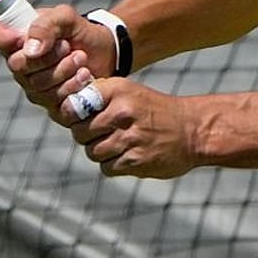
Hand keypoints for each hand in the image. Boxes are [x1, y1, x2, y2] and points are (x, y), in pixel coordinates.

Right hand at [0, 4, 114, 115]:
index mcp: (17, 37)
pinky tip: (84, 76)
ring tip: (81, 58)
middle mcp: (19, 63)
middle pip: (17, 65)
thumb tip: (31, 49)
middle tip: (68, 46)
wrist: (105, 52)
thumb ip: (47, 25)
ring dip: (64, 69)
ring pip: (37, 85)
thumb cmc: (79, 32)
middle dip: (48, 56)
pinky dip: (72, 86)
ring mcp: (32, 86)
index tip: (20, 36)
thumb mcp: (67, 17)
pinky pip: (54, 101)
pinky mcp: (50, 104)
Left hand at [67, 79, 201, 178]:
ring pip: (92, 152)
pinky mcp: (135, 160)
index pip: (73, 106)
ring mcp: (129, 137)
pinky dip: (114, 164)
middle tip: (102, 134)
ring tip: (119, 144)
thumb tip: (64, 110)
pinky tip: (129, 155)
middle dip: (87, 136)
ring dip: (101, 152)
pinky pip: (108, 167)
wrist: (193, 130)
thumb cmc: (154, 111)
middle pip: (80, 132)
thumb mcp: (129, 92)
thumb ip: (98, 98)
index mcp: (117, 90)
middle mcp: (122, 112)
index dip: (72, 116)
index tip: (81, 119)